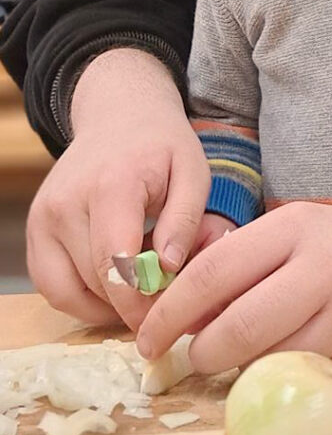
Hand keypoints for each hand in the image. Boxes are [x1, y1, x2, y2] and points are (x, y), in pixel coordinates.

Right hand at [26, 49, 209, 329]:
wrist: (118, 116)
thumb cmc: (162, 145)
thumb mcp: (193, 171)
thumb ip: (185, 219)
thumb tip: (168, 269)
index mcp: (112, 186)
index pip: (115, 262)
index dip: (138, 301)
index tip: (164, 318)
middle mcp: (66, 204)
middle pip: (93, 282)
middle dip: (129, 304)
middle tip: (163, 302)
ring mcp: (43, 218)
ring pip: (67, 292)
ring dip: (104, 305)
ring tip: (141, 288)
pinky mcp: (34, 231)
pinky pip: (51, 285)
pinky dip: (82, 296)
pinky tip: (115, 284)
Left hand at [136, 198, 331, 372]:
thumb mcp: (298, 237)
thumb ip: (246, 268)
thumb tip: (184, 319)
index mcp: (294, 226)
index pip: (215, 270)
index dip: (171, 311)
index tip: (149, 337)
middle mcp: (322, 261)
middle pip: (238, 324)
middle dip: (202, 352)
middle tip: (192, 358)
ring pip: (272, 357)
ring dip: (242, 369)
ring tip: (241, 358)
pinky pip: (308, 370)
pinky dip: (284, 374)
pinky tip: (286, 359)